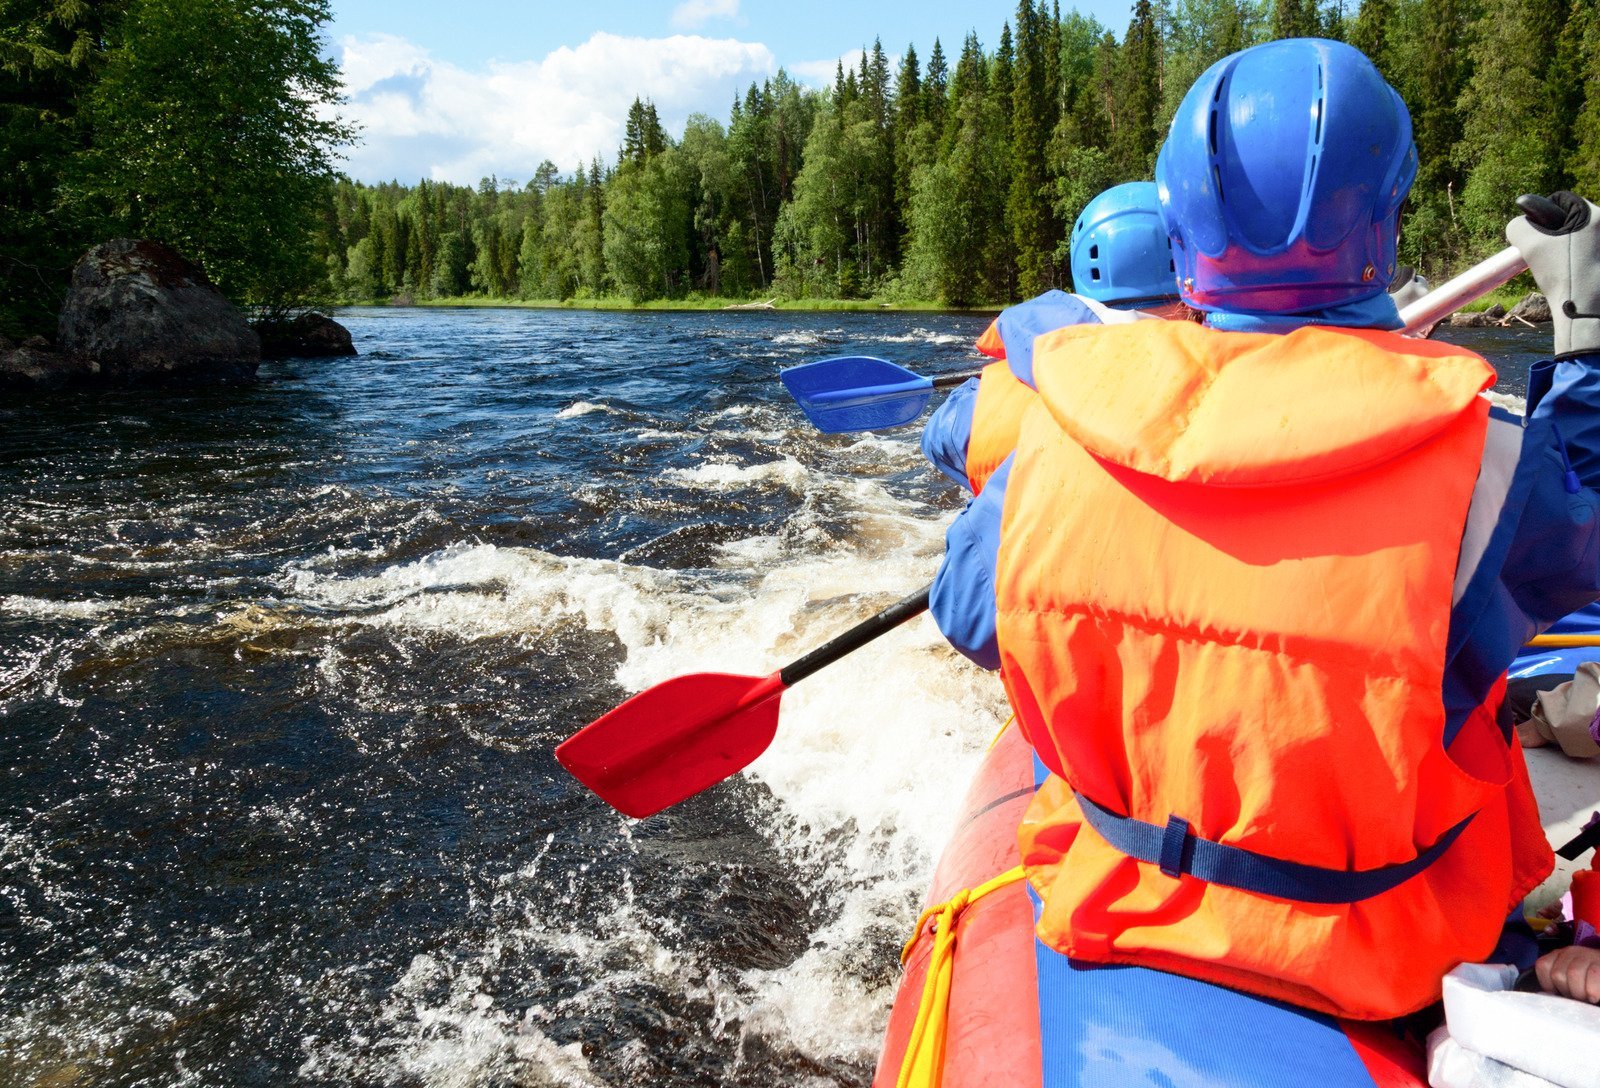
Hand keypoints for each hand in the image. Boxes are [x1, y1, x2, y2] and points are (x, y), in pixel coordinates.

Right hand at [1506, 192, 1599, 357]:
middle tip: (1549, 257)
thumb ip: (1519, 227)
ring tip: (1563, 270)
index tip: (1539, 240)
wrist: (1587, 314)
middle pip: (1574, 220)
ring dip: (1568, 249)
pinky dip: (1579, 261)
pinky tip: (1575, 277)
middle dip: (1557, 235)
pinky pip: (1589, 253)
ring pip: (1582, 239)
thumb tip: (1519, 225)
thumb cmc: (1562, 277)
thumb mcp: (1531, 246)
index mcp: (1596, 215)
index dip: (1543, 218)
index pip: (1563, 201)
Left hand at [1534, 945, 1599, 1002]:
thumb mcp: (1568, 979)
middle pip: (1557, 974)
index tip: (1560, 993)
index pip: (1543, 966)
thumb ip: (1558, 982)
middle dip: (1566, 991)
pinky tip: (1593, 997)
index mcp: (1558, 955)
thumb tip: (1547, 995)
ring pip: (1573, 974)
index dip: (1549, 985)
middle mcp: (1570, 952)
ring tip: (1586, 998)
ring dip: (1579, 992)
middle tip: (1576, 997)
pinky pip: (1593, 974)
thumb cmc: (1586, 981)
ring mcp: (1586, 955)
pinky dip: (1592, 990)